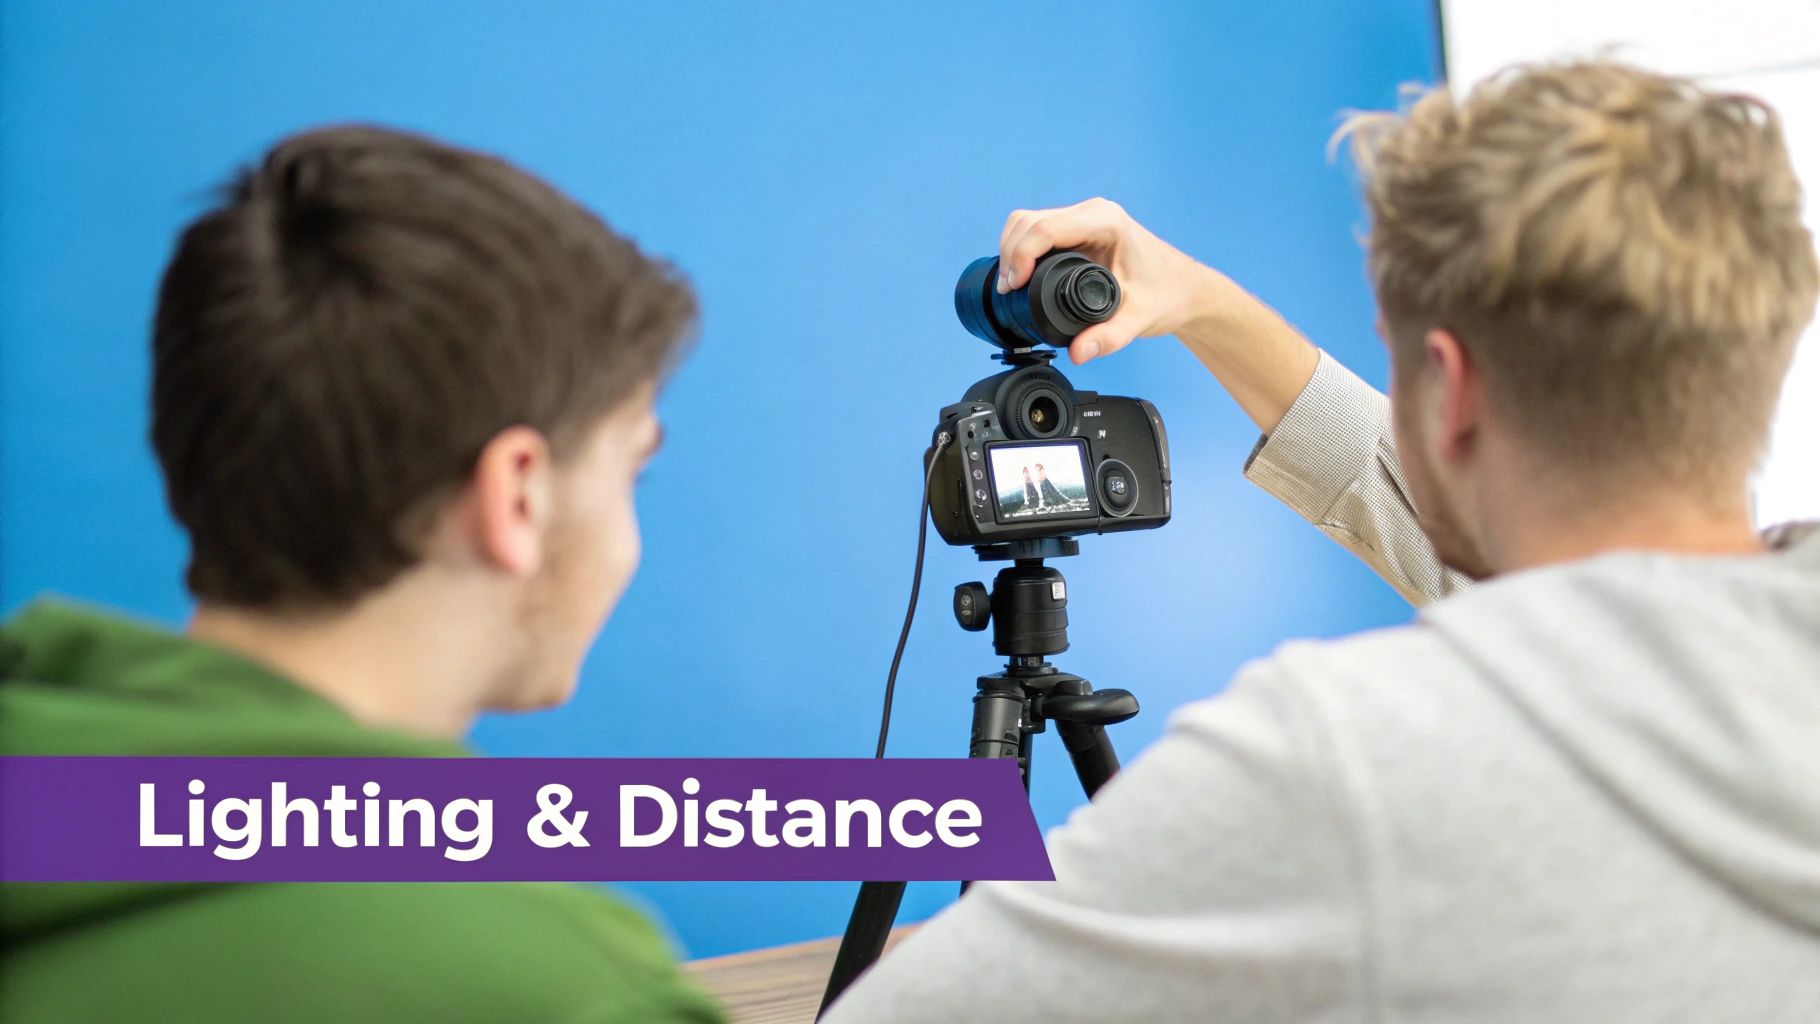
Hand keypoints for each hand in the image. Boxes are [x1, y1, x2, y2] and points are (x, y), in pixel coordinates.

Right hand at [998, 197, 1318, 430]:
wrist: (1184, 289)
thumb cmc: (1167, 294)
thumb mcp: (1138, 319)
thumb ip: (1108, 338)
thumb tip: (1078, 352)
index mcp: (1106, 222)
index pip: (1047, 228)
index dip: (1021, 255)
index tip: (1012, 285)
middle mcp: (1092, 214)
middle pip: (1029, 221)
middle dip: (1010, 254)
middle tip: (1008, 291)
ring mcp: (1084, 220)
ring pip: (1028, 222)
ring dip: (1011, 250)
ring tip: (1010, 285)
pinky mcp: (1078, 231)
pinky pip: (1038, 231)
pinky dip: (1021, 250)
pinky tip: (1020, 275)